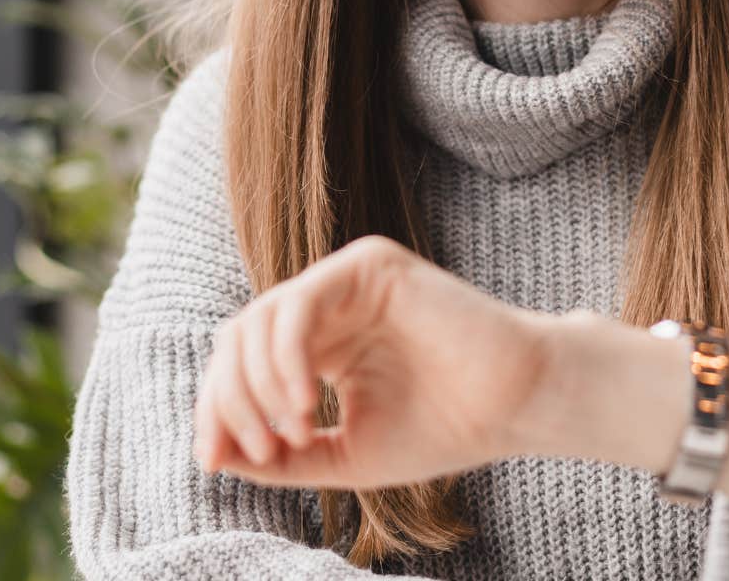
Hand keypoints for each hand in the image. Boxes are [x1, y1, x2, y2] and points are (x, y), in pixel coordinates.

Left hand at [192, 234, 552, 489]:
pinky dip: (286, 356)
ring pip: (257, 320)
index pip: (240, 366)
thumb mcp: (344, 454)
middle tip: (257, 452)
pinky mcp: (368, 265)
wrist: (515, 406)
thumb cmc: (444, 428)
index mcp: (318, 344)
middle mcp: (325, 307)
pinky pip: (297, 303)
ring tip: (294, 432)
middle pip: (237, 340)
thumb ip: (281, 456)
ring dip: (257, 384)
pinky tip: (307, 401)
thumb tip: (213, 456)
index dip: (217, 411)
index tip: (214, 462)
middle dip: (229, 400)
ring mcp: (345, 281)